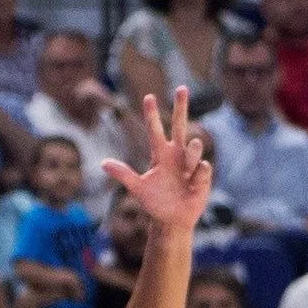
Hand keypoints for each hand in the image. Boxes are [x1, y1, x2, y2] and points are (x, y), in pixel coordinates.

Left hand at [102, 85, 214, 235]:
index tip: (148, 96)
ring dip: (192, 157)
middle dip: (181, 106)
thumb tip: (103, 163)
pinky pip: (203, 167)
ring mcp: (191, 162)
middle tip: (181, 87)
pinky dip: (197, 177)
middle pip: (180, 124)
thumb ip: (124, 174)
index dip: (152, 114)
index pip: (155, 130)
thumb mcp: (139, 189)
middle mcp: (177, 154)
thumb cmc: (155, 203)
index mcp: (161, 154)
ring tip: (186, 174)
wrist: (173, 220)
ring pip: (195, 147)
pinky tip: (193, 187)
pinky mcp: (203, 173)